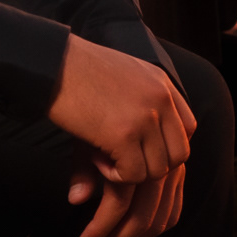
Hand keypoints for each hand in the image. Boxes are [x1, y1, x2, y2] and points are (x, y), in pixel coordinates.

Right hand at [50, 35, 194, 236]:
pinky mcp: (125, 134)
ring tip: (102, 154)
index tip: (139, 148)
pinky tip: (94, 157)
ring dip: (131, 171)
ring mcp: (145, 117)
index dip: (165, 146)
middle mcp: (161, 98)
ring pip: (158, 169)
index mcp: (162, 83)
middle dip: (151, 165)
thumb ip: (133, 109)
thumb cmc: (74, 69)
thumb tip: (137, 143)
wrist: (50, 62)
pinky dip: (114, 175)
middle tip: (119, 158)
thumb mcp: (114, 84)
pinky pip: (134, 175)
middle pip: (178, 154)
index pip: (187, 128)